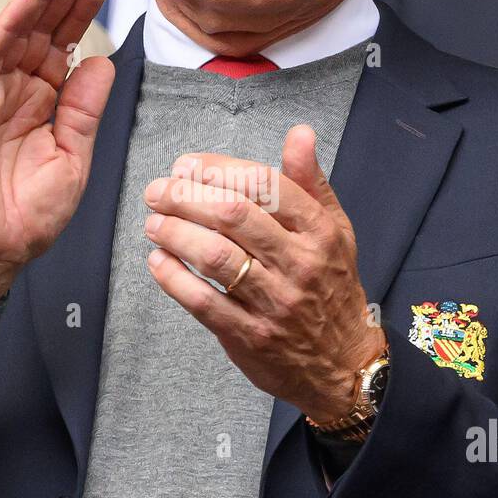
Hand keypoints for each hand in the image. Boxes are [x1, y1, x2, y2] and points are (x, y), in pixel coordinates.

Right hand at [0, 0, 114, 301]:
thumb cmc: (27, 216)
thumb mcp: (73, 158)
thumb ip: (84, 110)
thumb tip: (102, 62)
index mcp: (44, 103)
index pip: (65, 46)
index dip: (81, 12)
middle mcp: (17, 91)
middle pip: (43, 29)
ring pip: (17, 32)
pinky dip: (9, 23)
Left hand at [142, 125, 384, 421]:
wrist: (343, 364)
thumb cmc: (332, 288)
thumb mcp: (335, 231)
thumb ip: (310, 182)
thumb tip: (299, 132)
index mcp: (320, 232)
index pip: (265, 184)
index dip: (219, 168)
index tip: (189, 165)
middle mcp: (299, 265)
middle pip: (234, 216)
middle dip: (186, 196)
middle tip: (158, 190)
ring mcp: (274, 303)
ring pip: (215, 256)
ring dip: (175, 232)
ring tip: (154, 221)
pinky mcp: (250, 336)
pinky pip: (203, 302)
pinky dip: (174, 278)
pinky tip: (158, 260)